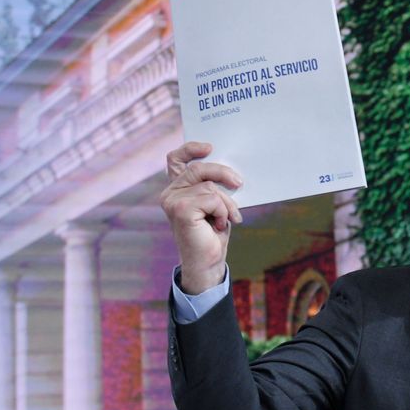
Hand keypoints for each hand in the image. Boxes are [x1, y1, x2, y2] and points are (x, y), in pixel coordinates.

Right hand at [158, 141, 242, 293]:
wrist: (208, 262)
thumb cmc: (212, 233)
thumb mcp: (214, 204)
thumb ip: (213, 185)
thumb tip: (230, 170)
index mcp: (176, 189)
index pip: (175, 159)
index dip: (190, 149)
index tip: (209, 147)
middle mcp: (170, 193)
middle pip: (199, 168)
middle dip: (223, 173)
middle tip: (239, 183)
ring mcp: (172, 201)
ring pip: (210, 185)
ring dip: (226, 202)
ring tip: (229, 218)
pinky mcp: (181, 209)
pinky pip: (212, 198)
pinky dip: (223, 211)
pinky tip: (219, 225)